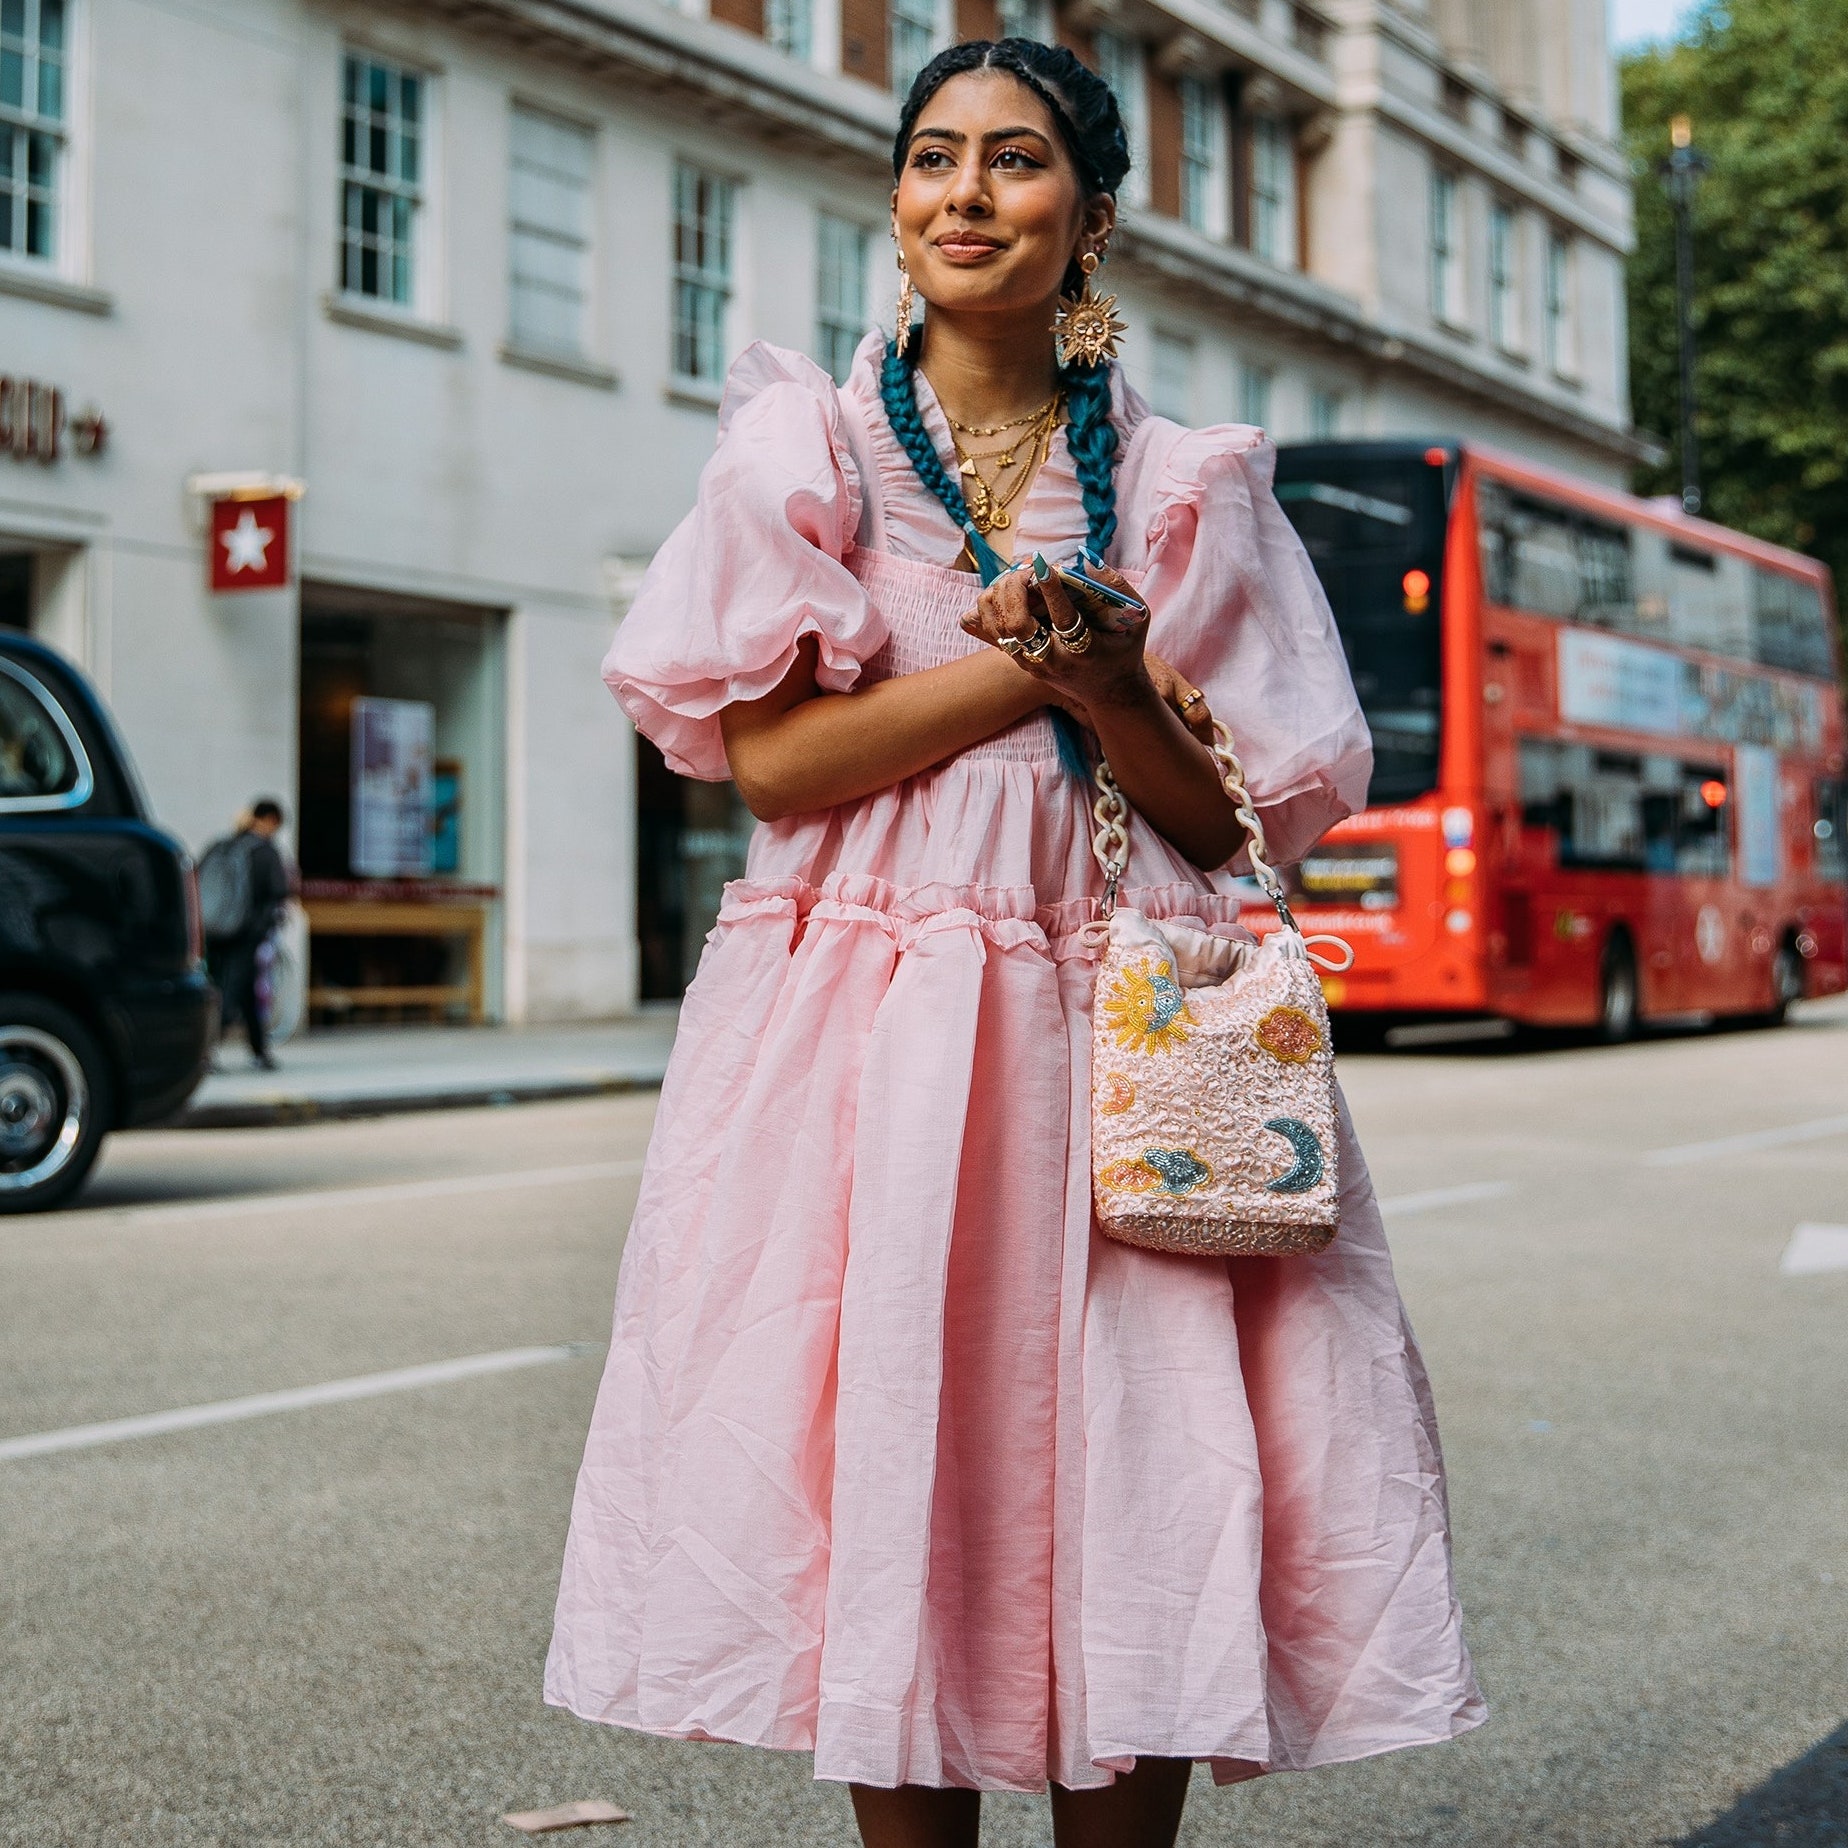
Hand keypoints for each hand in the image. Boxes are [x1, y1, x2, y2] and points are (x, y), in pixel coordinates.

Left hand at [958, 566, 1214, 742]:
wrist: (1110, 692)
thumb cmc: (1124, 648)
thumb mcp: (1137, 619)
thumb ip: (1117, 587)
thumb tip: (1085, 561)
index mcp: (1085, 650)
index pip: (1063, 618)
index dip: (1051, 590)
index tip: (1042, 564)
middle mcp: (1054, 661)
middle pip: (1018, 625)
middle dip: (1015, 589)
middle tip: (1025, 569)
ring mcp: (1034, 664)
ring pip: (999, 629)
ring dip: (999, 596)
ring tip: (1014, 578)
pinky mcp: (1022, 663)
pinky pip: (992, 636)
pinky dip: (987, 611)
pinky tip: (995, 593)